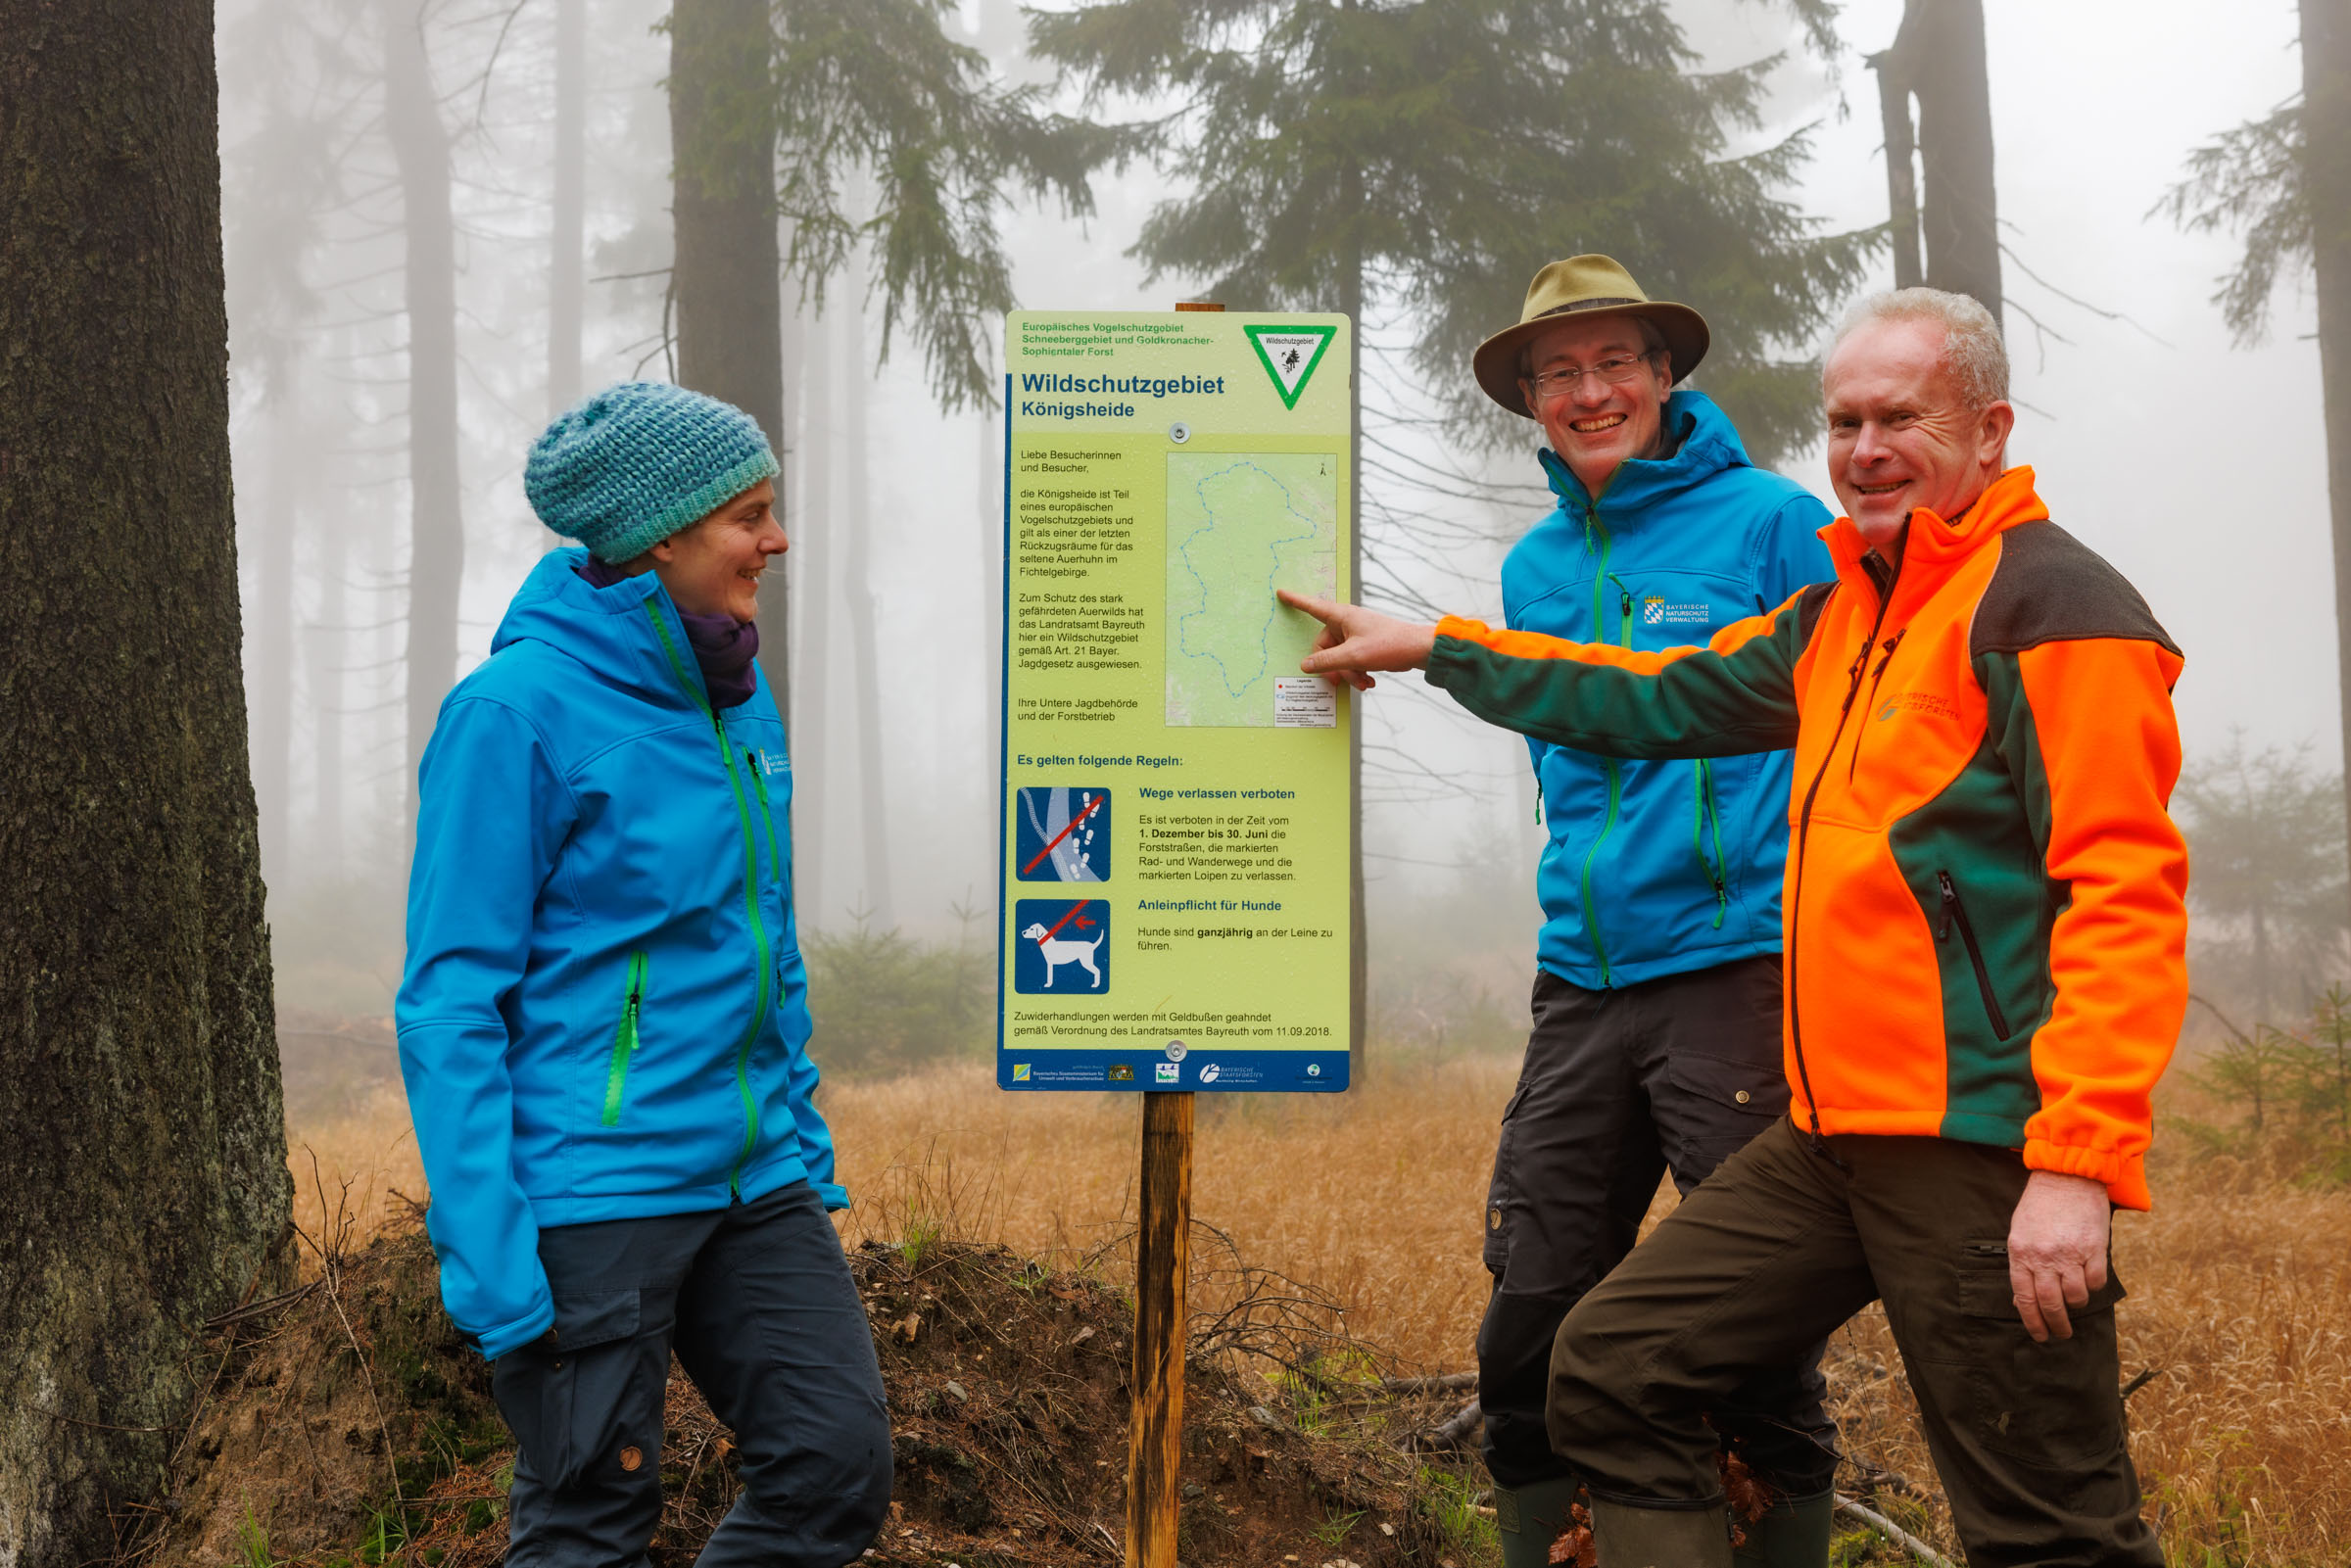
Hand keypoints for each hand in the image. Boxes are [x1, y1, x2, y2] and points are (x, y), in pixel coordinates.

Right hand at [1276, 589, 1437, 689]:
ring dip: (1348, 673)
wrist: (1418, 649)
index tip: (1281, 592)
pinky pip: (1351, 660)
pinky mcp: (1365, 645)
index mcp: (1342, 616)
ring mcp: (1356, 634)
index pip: (1312, 606)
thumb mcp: (1354, 656)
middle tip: (1342, 681)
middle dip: (1334, 667)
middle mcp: (1347, 623)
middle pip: (1325, 646)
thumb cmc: (1389, 645)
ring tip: (1362, 683)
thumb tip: (1305, 665)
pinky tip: (1368, 681)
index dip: (1296, 600)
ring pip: (1339, 657)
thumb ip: (1326, 661)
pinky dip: (1357, 672)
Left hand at [2006, 1169, 2110, 1341]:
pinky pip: (2095, 1281)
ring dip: (2076, 1304)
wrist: (2066, 1177)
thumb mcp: (2020, 1233)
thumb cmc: (2040, 1207)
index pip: (2025, 1299)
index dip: (2033, 1322)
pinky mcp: (2094, 1248)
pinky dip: (2093, 1285)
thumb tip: (2022, 1302)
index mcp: (2021, 1253)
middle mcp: (2044, 1257)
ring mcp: (2070, 1253)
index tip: (2040, 1336)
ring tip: (2076, 1300)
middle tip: (2061, 1334)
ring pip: (2076, 1297)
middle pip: (2050, 1304)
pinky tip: (2089, 1278)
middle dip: (2057, 1325)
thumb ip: (2022, 1266)